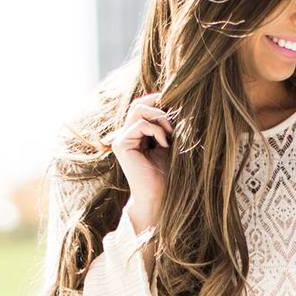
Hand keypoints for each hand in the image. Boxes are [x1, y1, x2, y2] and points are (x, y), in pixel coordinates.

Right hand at [111, 89, 174, 235]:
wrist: (159, 195)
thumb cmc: (167, 173)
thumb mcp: (169, 143)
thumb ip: (166, 124)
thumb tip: (173, 100)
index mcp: (135, 134)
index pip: (142, 107)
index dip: (157, 101)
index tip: (174, 104)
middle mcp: (125, 135)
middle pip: (138, 105)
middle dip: (158, 107)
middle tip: (174, 120)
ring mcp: (121, 139)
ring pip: (138, 110)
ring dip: (159, 117)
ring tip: (171, 133)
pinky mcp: (121, 144)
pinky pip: (140, 124)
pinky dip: (156, 130)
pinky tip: (165, 145)